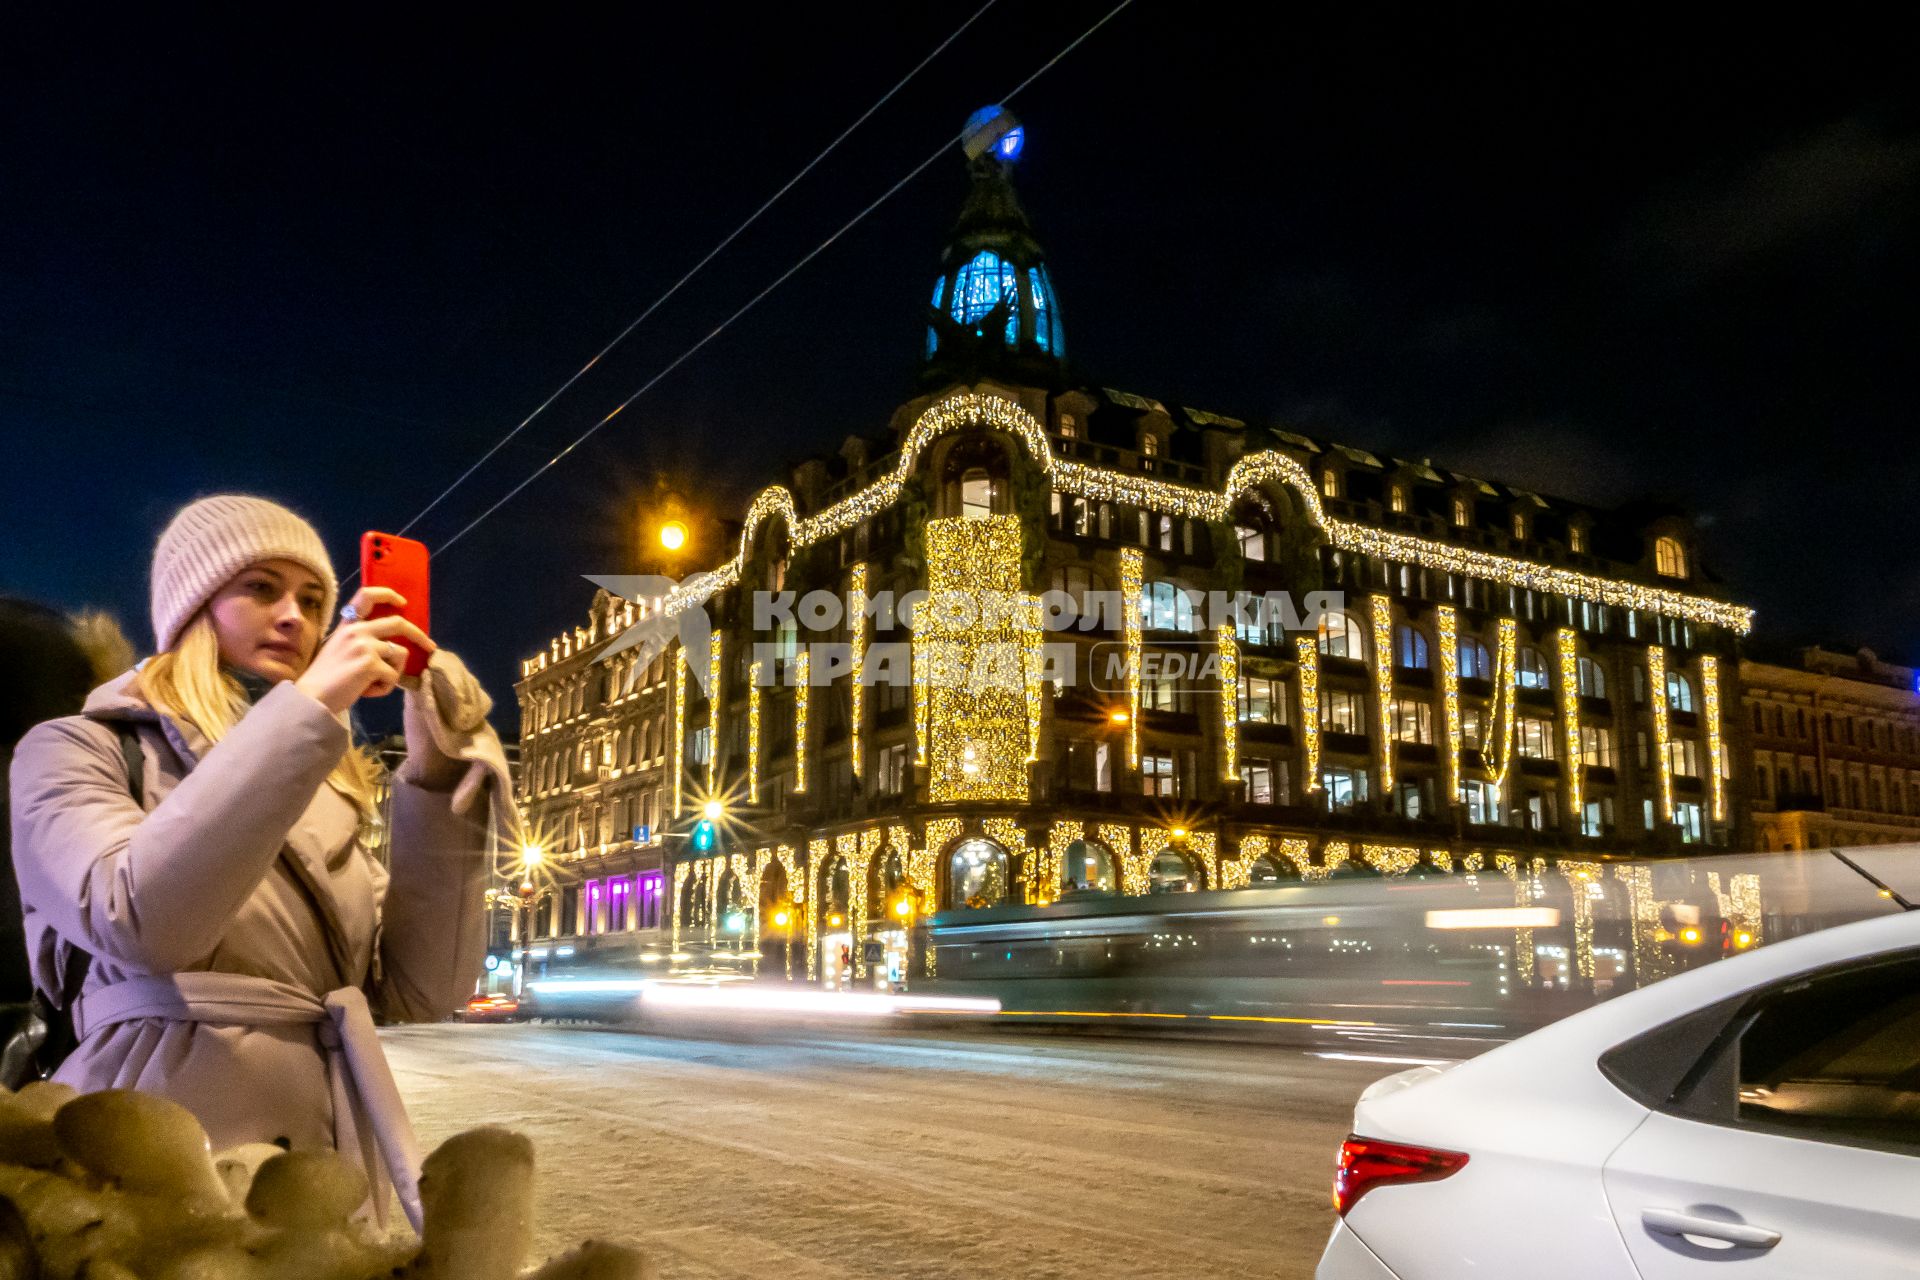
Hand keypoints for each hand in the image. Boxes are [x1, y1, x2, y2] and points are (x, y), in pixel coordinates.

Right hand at [296, 588, 435, 713]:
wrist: (311, 698)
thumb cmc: (325, 679)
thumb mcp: (339, 649)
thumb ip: (360, 641)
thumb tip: (392, 647)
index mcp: (347, 625)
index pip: (367, 595)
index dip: (388, 594)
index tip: (403, 602)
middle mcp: (357, 630)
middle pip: (399, 624)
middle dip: (419, 636)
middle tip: (430, 646)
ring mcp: (365, 646)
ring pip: (400, 655)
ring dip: (393, 673)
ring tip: (371, 684)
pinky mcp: (371, 664)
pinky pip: (393, 676)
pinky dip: (384, 688)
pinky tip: (365, 692)